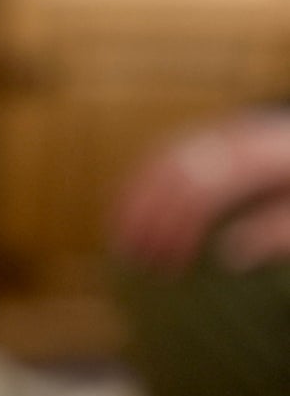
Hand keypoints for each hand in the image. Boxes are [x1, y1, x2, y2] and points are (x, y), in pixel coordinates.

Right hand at [112, 112, 289, 270]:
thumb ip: (276, 233)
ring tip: (120, 241)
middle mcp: (235, 136)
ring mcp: (220, 130)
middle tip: (133, 259)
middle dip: (147, 217)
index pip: (203, 189)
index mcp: (262, 155)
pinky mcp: (211, 133)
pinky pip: (164, 152)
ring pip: (161, 159)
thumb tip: (229, 258)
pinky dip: (139, 183)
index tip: (168, 265)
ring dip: (134, 201)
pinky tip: (129, 213)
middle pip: (174, 172)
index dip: (178, 227)